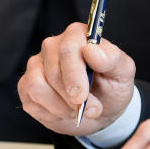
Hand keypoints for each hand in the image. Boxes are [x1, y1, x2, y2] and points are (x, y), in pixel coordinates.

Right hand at [17, 22, 136, 135]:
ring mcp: (37, 65)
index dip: (74, 75)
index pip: (68, 48)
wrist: (101, 110)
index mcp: (77, 35)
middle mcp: (53, 46)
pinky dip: (50, 112)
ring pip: (37, 86)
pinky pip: (31, 100)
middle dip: (71, 97)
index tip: (82, 96)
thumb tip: (91, 50)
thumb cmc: (112, 86)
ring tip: (77, 110)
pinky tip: (64, 111)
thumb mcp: (123, 73)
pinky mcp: (26, 85)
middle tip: (90, 109)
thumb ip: (112, 58)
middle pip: (52, 71)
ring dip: (60, 106)